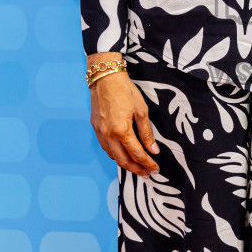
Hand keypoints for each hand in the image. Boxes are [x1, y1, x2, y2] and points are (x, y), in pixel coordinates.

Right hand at [89, 59, 158, 177]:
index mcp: (121, 130)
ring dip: (125, 163)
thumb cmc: (125, 90)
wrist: (105, 77)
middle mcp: (108, 135)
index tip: (155, 168)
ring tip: (137, 166)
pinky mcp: (95, 128)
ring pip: (112, 156)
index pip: (137, 153)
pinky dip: (115, 154)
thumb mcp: (141, 111)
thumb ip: (147, 133)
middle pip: (123, 160)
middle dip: (136, 169)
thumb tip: (153, 150)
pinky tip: (122, 154)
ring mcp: (100, 132)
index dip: (147, 163)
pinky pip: (106, 147)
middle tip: (147, 173)